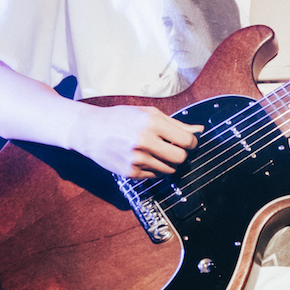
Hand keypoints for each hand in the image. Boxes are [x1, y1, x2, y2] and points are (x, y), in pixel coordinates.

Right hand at [73, 104, 201, 180]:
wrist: (90, 130)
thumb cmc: (120, 118)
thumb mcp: (147, 113)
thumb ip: (175, 123)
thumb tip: (199, 130)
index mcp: (152, 123)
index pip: (186, 140)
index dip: (191, 142)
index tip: (187, 142)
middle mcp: (145, 141)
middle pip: (180, 158)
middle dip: (181, 154)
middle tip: (172, 148)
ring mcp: (137, 159)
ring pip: (169, 169)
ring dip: (167, 162)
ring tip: (154, 152)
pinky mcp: (130, 172)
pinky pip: (154, 176)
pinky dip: (153, 168)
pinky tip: (143, 158)